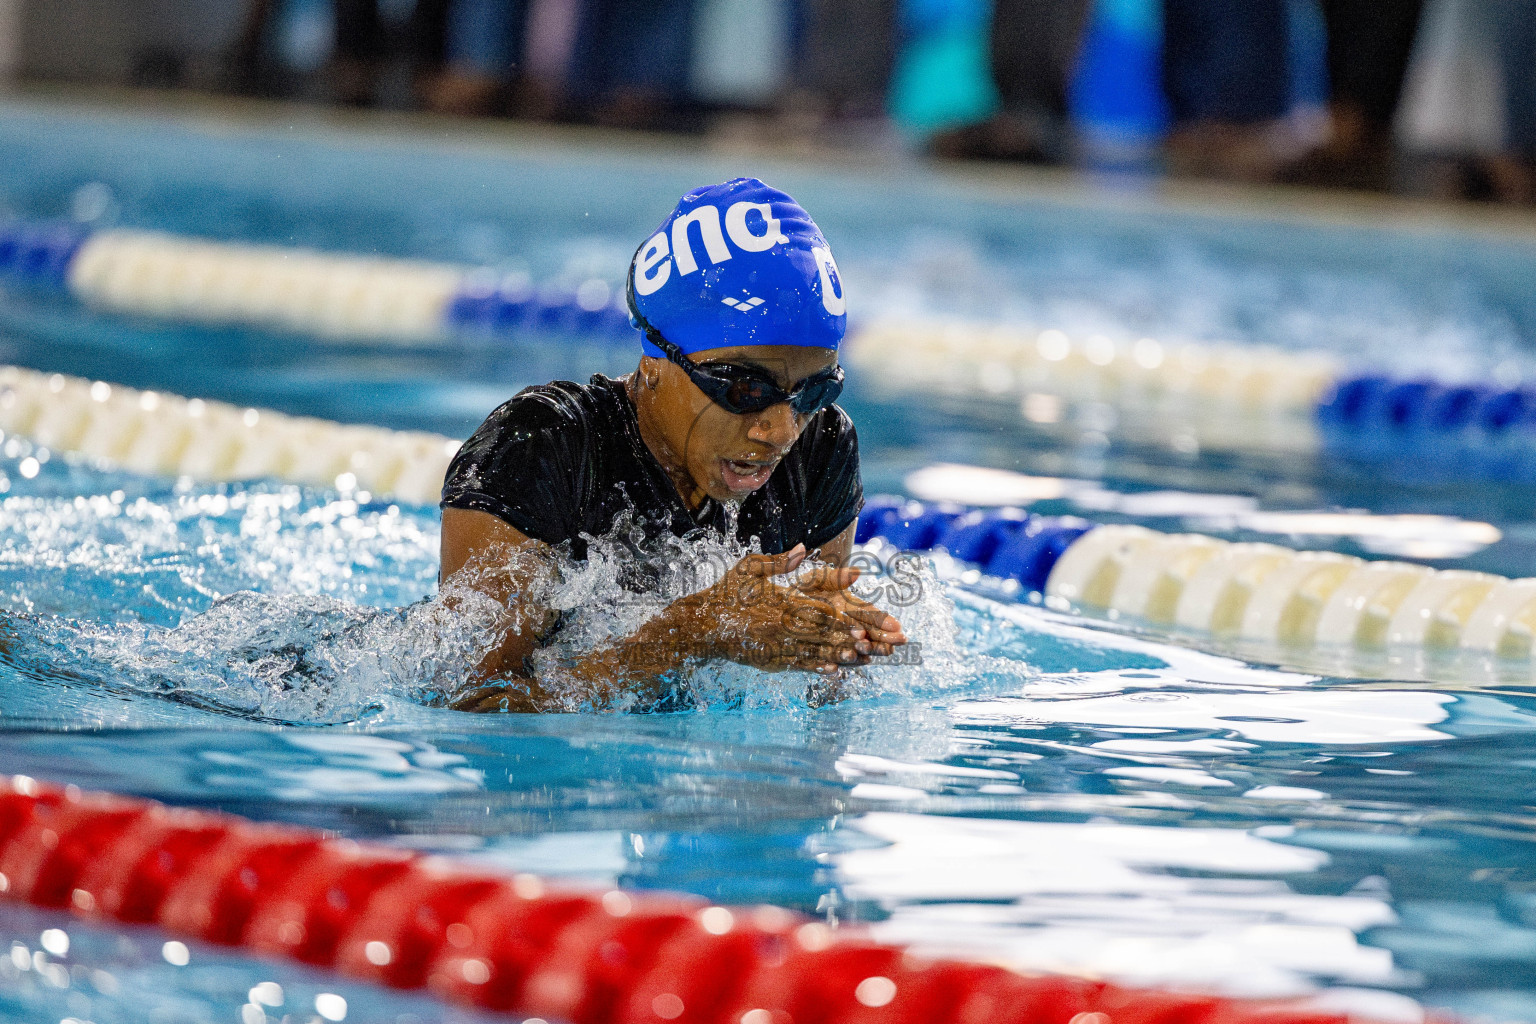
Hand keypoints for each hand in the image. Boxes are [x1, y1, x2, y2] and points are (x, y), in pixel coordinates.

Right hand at [685, 544, 907, 673]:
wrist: (698, 624)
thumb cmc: (726, 592)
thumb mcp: (749, 568)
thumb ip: (779, 562)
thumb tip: (804, 549)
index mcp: (777, 602)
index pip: (816, 611)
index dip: (841, 620)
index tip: (862, 624)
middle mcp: (778, 625)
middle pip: (820, 634)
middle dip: (848, 640)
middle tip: (872, 645)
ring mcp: (773, 645)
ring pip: (812, 651)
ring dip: (839, 655)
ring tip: (861, 659)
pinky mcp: (767, 659)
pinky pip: (796, 664)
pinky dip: (817, 666)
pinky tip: (833, 670)